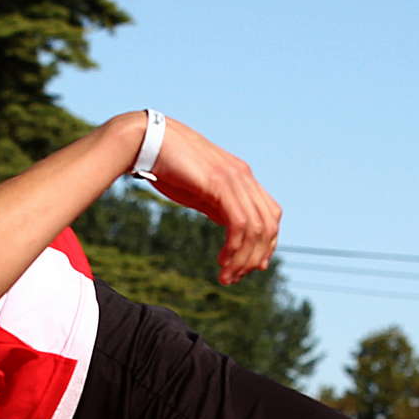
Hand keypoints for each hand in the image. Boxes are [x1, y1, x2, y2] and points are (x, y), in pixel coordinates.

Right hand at [138, 116, 282, 284]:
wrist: (148, 141)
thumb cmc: (168, 166)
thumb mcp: (200, 192)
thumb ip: (219, 208)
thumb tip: (233, 230)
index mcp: (242, 177)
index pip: (270, 214)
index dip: (266, 244)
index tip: (251, 266)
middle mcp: (244, 177)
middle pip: (268, 225)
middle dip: (255, 257)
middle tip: (235, 277)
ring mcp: (234, 179)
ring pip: (255, 229)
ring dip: (243, 259)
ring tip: (226, 277)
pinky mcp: (220, 184)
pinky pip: (239, 224)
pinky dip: (234, 248)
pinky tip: (221, 261)